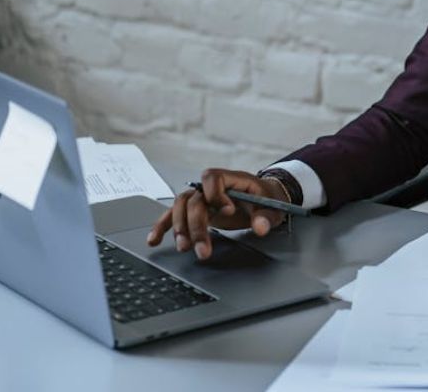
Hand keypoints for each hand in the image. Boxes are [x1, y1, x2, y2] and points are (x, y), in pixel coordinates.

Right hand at [146, 168, 288, 259]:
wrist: (265, 199)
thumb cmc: (268, 199)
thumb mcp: (273, 208)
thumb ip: (266, 216)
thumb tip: (260, 227)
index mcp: (231, 179)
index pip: (212, 177)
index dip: (215, 194)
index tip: (227, 212)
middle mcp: (211, 187)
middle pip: (194, 200)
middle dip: (196, 225)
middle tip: (202, 248)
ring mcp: (201, 199)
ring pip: (180, 208)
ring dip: (179, 228)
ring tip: (184, 248)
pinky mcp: (196, 211)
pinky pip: (173, 216)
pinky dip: (162, 227)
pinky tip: (154, 240)